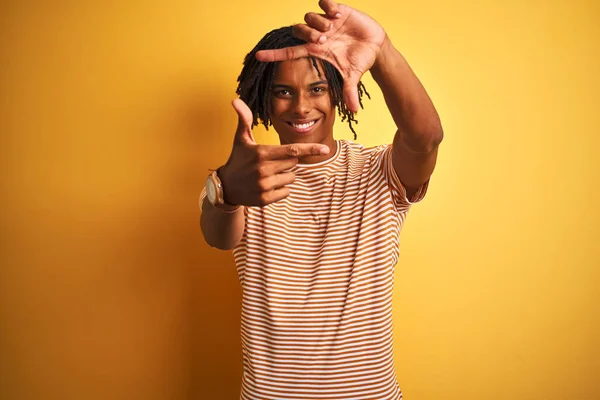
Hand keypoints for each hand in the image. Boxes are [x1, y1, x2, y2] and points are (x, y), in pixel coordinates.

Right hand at [219, 99, 329, 206]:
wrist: (225, 186)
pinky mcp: (265, 199)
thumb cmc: (238, 159)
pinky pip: (286, 192)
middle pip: (293, 163)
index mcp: (261, 153)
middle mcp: (263, 170)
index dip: (309, 149)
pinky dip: (280, 189)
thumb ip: (244, 119)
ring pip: (291, 178)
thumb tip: (236, 99)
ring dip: (283, 176)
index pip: (291, 151)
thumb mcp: (241, 139)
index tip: (325, 149)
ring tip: (266, 175)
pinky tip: (266, 186)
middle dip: (286, 162)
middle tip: (270, 162)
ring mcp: (264, 186)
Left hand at [256, 0, 386, 112]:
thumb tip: (354, 112)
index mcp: (315, 51)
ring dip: (319, 22)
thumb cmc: (359, 60)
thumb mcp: (352, 76)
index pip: (289, 52)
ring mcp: (326, 22)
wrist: (374, 45)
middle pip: (298, 30)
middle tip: (323, 38)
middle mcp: (317, 35)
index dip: (274, 55)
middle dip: (308, 33)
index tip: (258, 56)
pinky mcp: (336, 10)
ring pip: (309, 16)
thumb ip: (349, 92)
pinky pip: (324, 2)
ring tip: (333, 27)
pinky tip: (339, 15)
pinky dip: (329, 7)